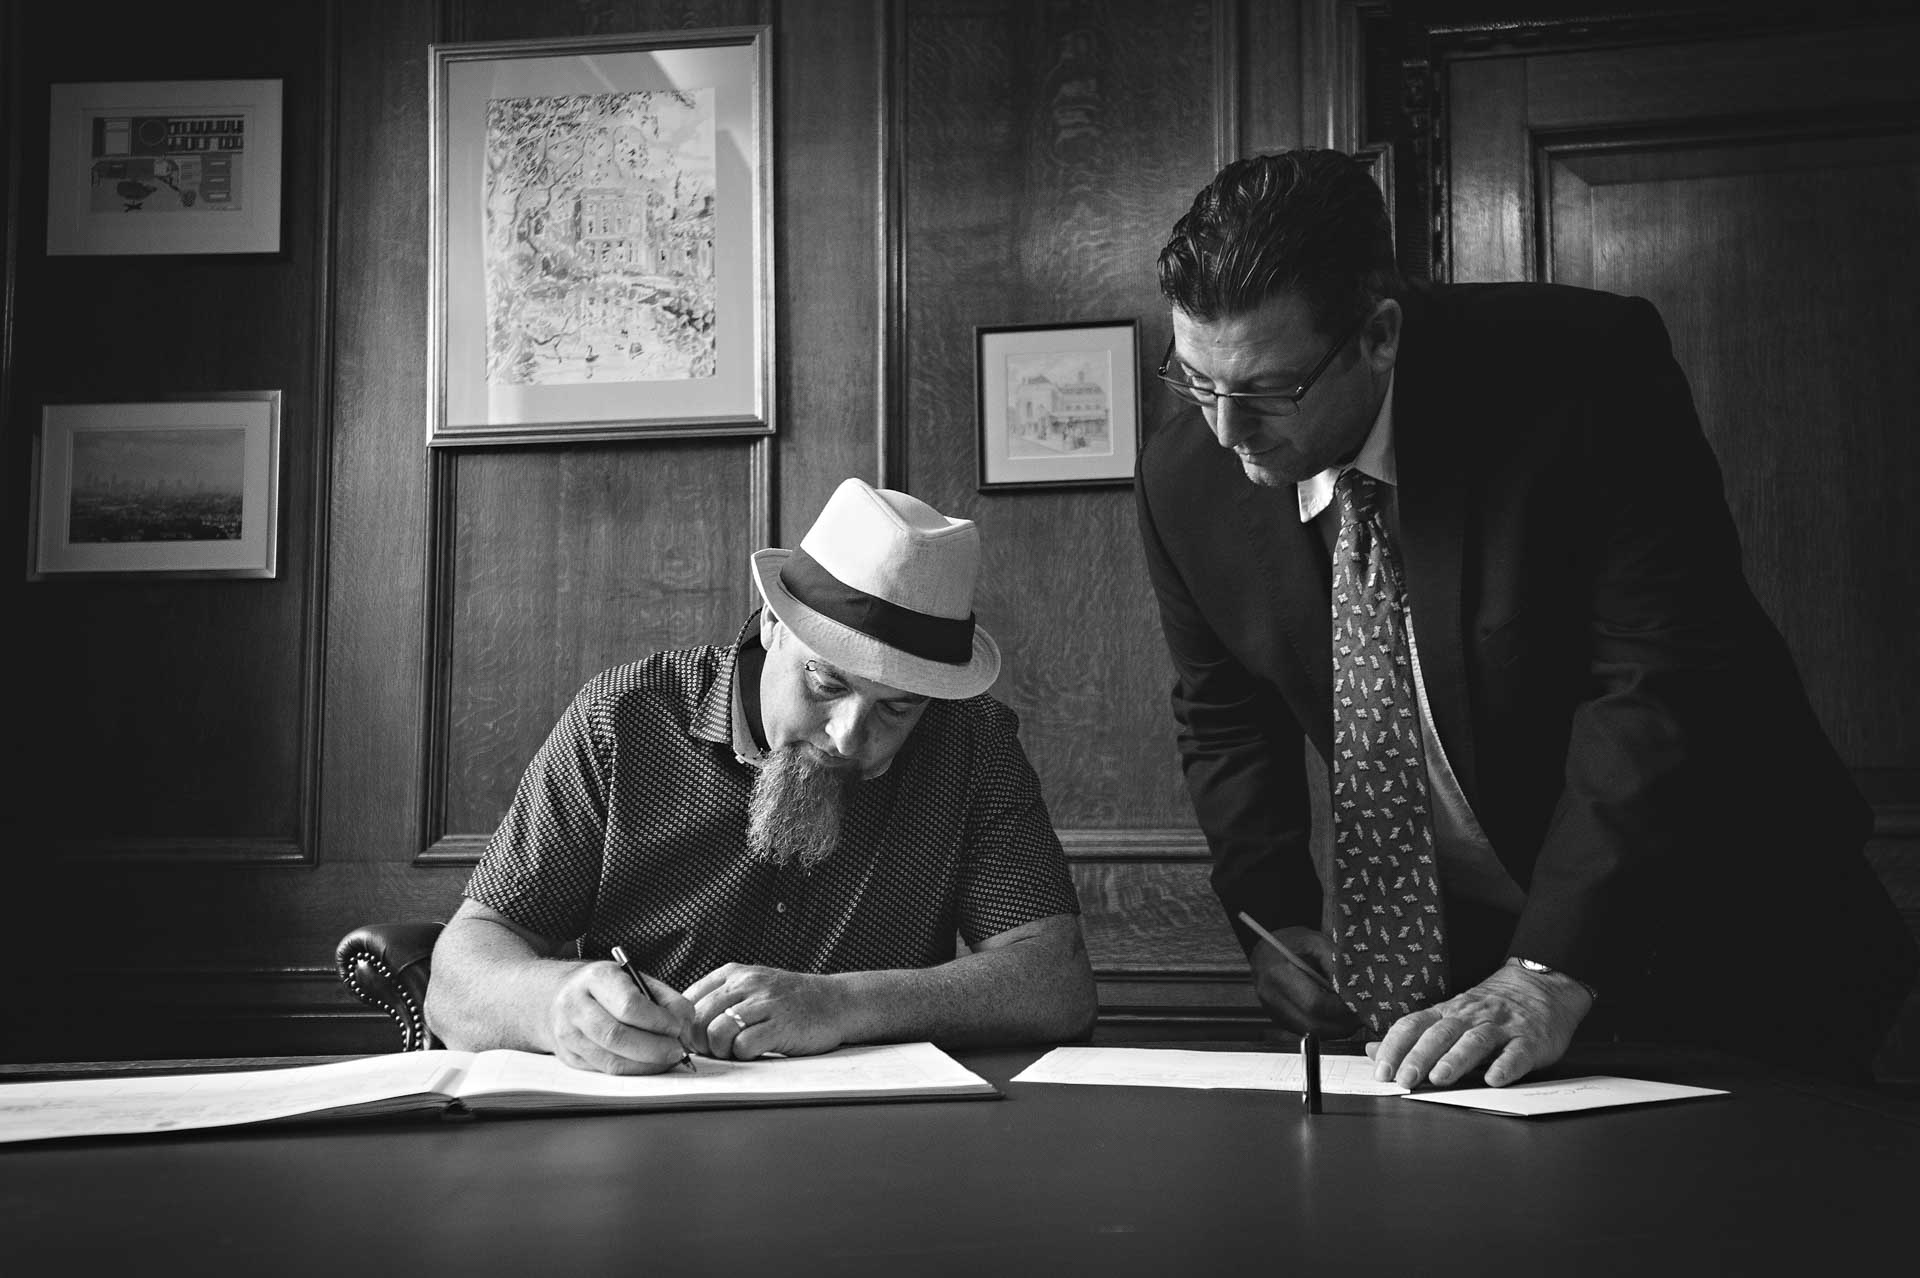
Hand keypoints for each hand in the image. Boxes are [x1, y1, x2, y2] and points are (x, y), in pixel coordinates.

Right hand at [544, 961, 695, 1075]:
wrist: (556, 996)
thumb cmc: (603, 986)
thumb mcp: (633, 977)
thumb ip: (663, 997)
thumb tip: (686, 1021)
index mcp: (595, 978)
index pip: (628, 1005)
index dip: (657, 1021)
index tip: (677, 1027)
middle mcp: (575, 1005)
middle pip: (617, 1036)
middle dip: (654, 1048)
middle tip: (677, 1051)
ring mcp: (568, 1034)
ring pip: (611, 1060)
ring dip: (646, 1065)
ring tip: (667, 1059)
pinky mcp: (569, 1057)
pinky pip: (605, 1070)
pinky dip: (632, 1071)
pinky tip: (648, 1064)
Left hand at [684, 963, 850, 1060]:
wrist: (835, 1002)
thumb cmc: (790, 1001)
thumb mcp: (753, 986)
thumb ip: (722, 997)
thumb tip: (685, 1026)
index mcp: (735, 973)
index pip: (689, 998)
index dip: (685, 1025)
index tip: (693, 1039)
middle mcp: (748, 983)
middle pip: (699, 1017)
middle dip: (699, 1042)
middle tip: (712, 1050)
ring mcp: (765, 1003)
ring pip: (717, 1031)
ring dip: (720, 1050)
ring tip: (733, 1052)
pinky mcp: (781, 1025)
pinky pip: (744, 1045)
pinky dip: (742, 1055)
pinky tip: (753, 1052)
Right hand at [1250, 927, 1361, 1038]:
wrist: (1266, 949)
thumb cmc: (1291, 942)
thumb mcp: (1316, 942)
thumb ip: (1336, 964)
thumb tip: (1357, 989)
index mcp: (1278, 974)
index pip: (1316, 1004)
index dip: (1341, 1008)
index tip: (1359, 1003)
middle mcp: (1271, 997)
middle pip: (1315, 1026)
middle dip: (1343, 1024)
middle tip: (1362, 1013)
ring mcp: (1273, 1012)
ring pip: (1313, 1033)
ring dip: (1337, 1028)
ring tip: (1352, 1014)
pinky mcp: (1279, 1020)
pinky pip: (1307, 1031)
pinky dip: (1326, 1026)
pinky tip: (1336, 1014)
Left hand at [1367, 960, 1592, 1088]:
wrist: (1541, 985)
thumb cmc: (1488, 1009)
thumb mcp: (1448, 1016)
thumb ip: (1412, 1036)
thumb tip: (1372, 1051)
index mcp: (1447, 1013)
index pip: (1413, 1025)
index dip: (1395, 1047)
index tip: (1381, 1071)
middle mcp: (1470, 1017)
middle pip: (1440, 1034)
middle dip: (1420, 1056)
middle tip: (1405, 1079)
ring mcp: (1501, 1027)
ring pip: (1475, 1041)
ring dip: (1456, 1060)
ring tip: (1440, 1078)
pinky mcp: (1530, 1040)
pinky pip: (1517, 1053)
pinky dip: (1506, 1066)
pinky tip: (1495, 1079)